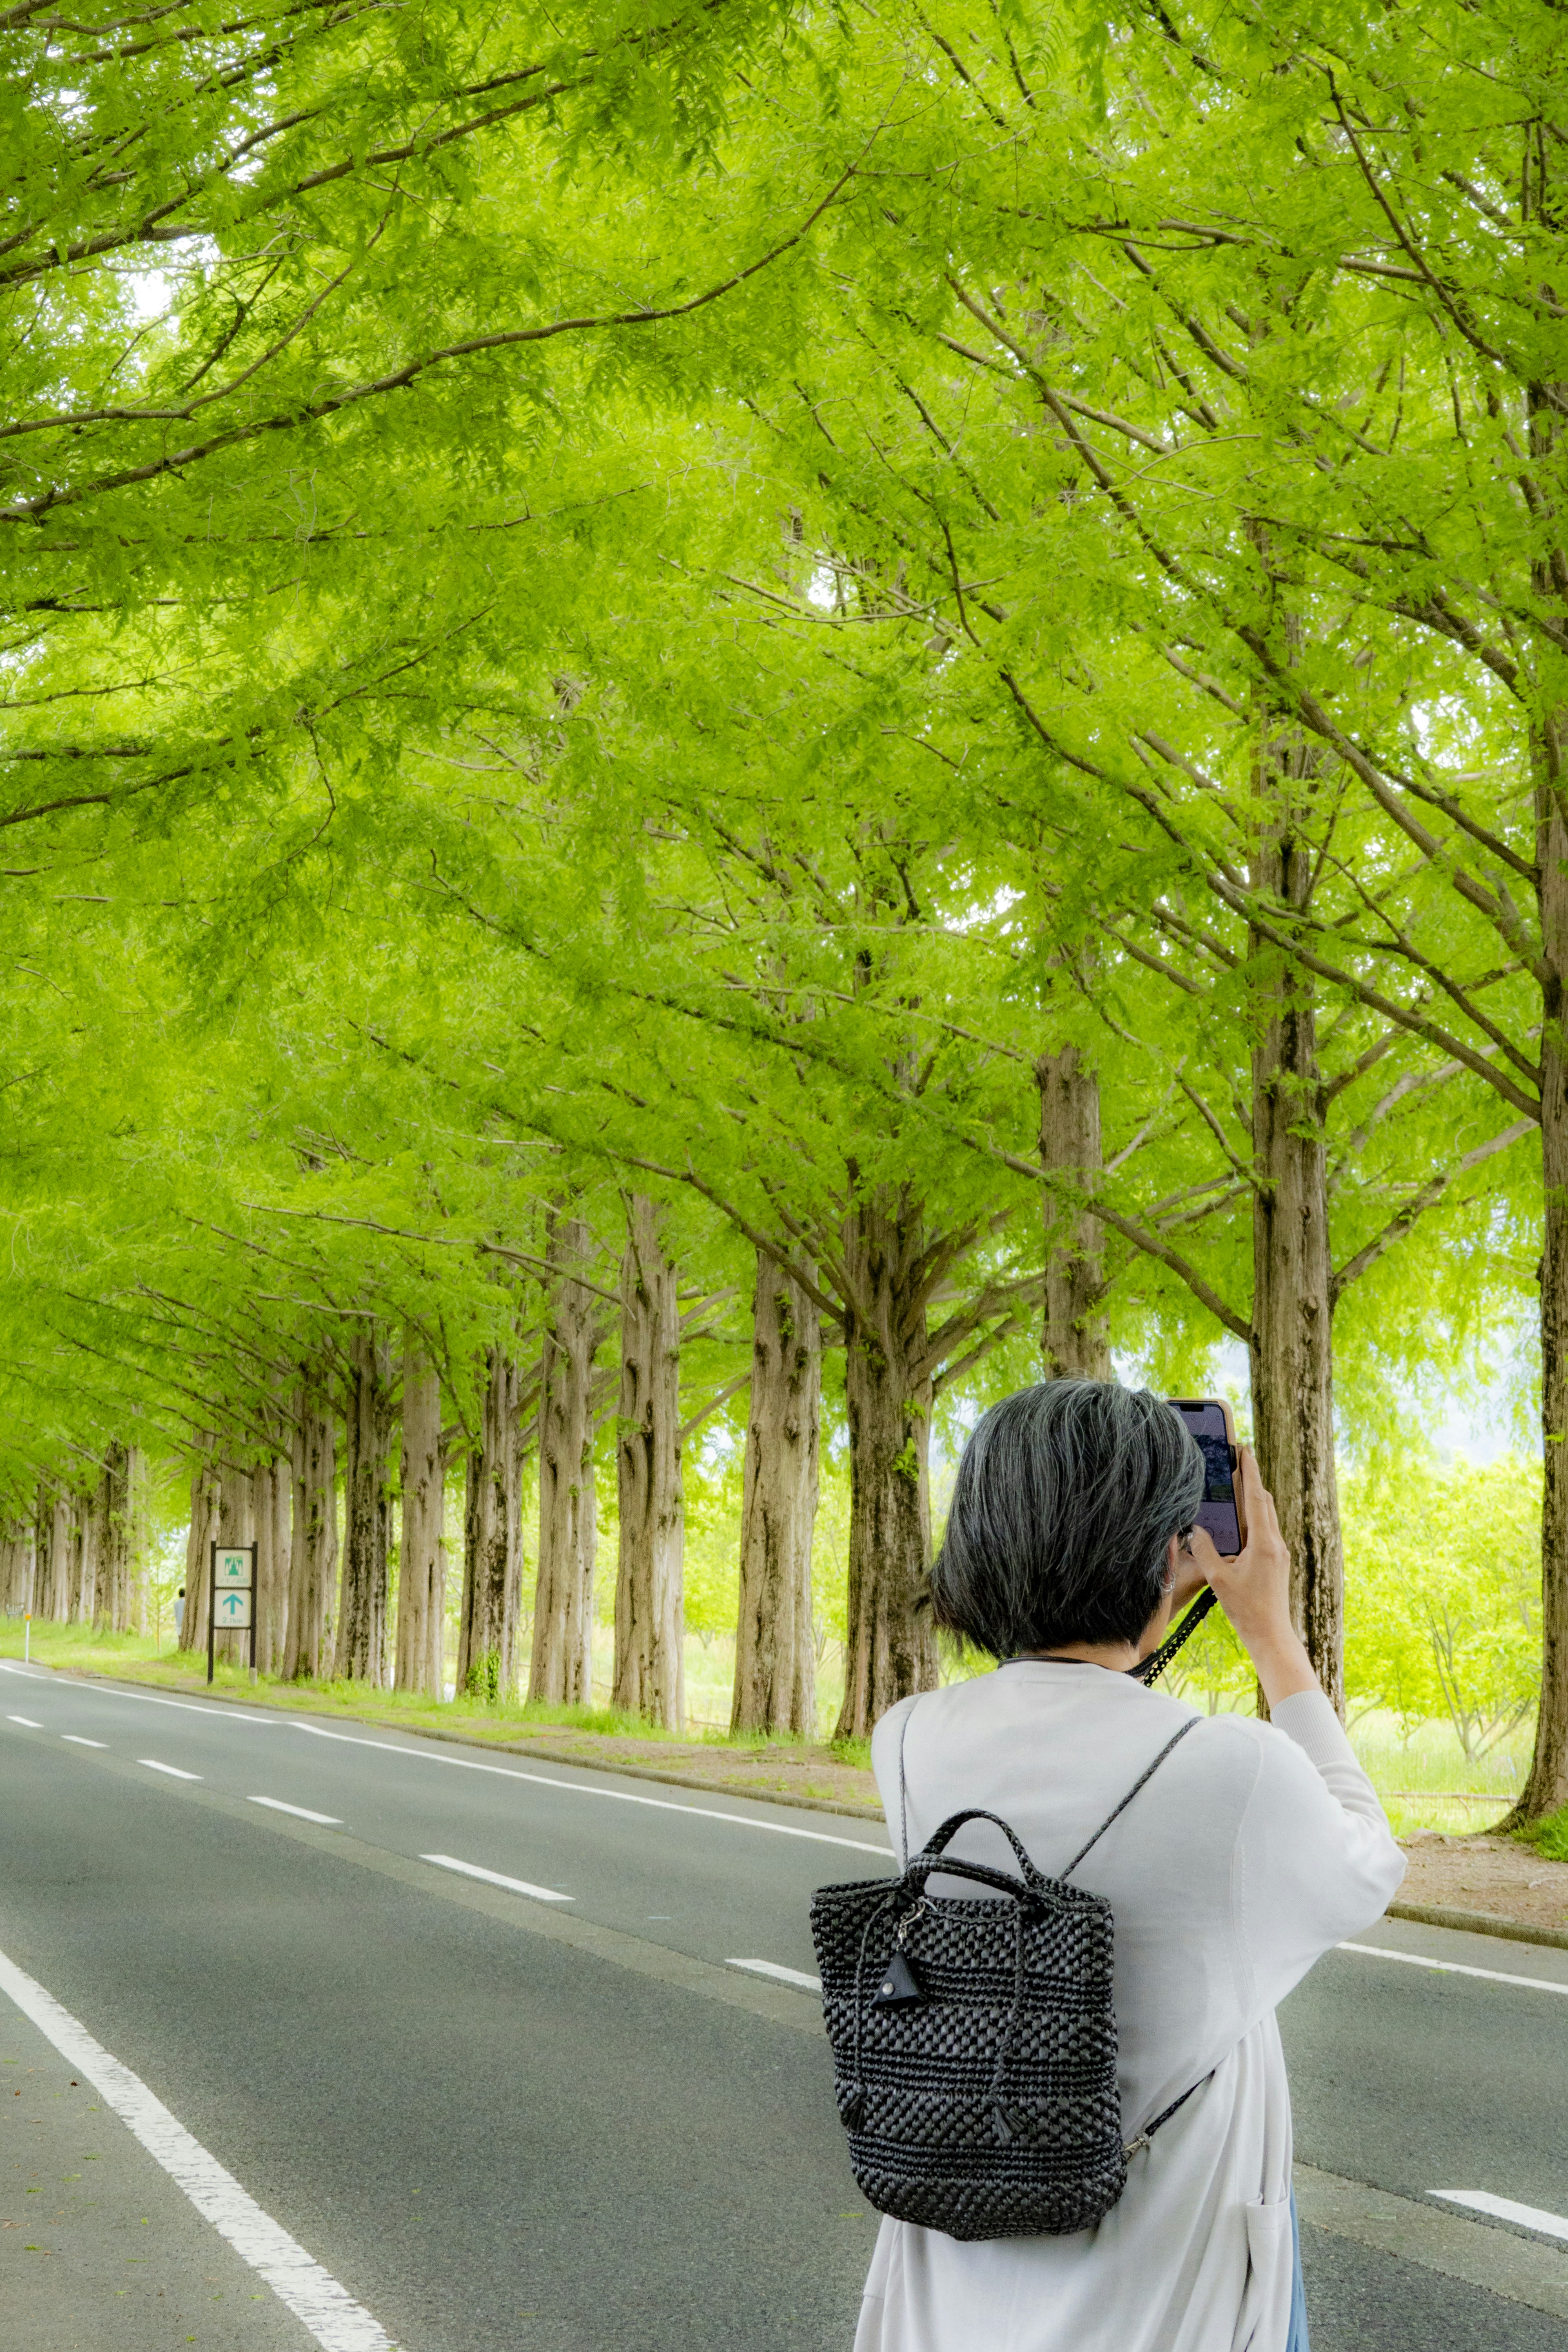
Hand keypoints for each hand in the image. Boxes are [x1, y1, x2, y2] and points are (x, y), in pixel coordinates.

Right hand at [1184, 1446, 1319, 1706]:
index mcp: (1264, 1543)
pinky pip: (1266, 1529)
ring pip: (1267, 1515)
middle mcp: (1275, 1543)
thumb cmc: (1246, 1609)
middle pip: (1265, 1501)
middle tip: (1238, 1460)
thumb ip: (1206, 1550)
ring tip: (1238, 1482)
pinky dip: (1255, 1515)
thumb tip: (1196, 1530)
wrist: (1271, 1633)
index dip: (1250, 1471)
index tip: (1244, 1450)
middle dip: (1251, 1479)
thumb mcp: (1219, 1579)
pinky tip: (1242, 1518)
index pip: (1256, 1497)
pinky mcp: (1277, 1561)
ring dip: (1254, 1497)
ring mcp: (1278, 1552)